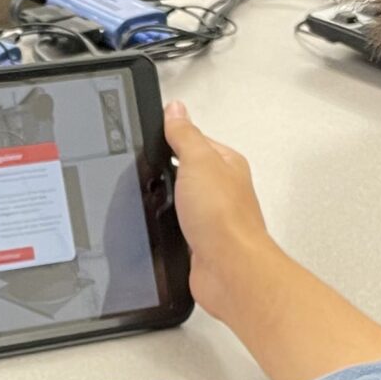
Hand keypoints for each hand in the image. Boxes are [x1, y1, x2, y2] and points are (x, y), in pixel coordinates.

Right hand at [165, 102, 284, 326]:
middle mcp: (222, 190)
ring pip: (183, 200)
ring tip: (157, 197)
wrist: (229, 269)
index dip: (172, 137)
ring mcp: (212, 217)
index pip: (195, 140)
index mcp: (227, 163)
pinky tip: (164, 224)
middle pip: (188, 171)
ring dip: (168, 201)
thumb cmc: (224, 219)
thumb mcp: (197, 161)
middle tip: (151, 169)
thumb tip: (175, 110)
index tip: (153, 136)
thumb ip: (184, 134)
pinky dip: (170, 225)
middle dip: (167, 172)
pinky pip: (180, 226)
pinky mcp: (200, 242)